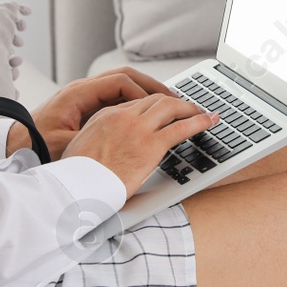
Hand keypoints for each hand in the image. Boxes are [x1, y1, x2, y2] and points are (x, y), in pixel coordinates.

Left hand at [10, 67, 186, 161]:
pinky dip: (133, 102)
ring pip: (121, 85)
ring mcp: (84, 97)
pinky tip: (146, 114)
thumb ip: (90, 140)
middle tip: (174, 99)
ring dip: (144, 92)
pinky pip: (115, 97)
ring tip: (167, 104)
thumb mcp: (64, 146)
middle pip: (124, 76)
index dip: (143, 92)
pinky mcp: (85, 107)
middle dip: (151, 86)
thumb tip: (115, 141)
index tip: (161, 106)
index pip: (119, 81)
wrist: (14, 146)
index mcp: (77, 94)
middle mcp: (82, 90)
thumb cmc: (35, 146)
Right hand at [61, 94, 219, 199]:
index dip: (153, 106)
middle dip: (174, 102)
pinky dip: (199, 122)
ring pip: (171, 107)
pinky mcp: (151, 144)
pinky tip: (209, 122)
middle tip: (186, 108)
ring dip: (190, 108)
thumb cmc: (76, 177)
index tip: (163, 111)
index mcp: (105, 117)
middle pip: (155, 100)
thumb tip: (100, 151)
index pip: (136, 103)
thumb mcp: (79, 150)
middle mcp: (123, 117)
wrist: (77, 186)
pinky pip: (182, 127)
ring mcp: (138, 129)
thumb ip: (95, 142)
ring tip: (202, 113)